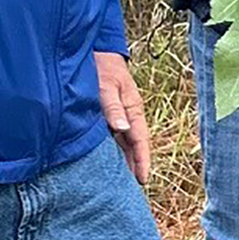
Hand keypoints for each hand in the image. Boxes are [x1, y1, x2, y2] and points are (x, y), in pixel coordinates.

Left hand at [95, 51, 150, 185]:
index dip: (142, 161)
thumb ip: (112, 107)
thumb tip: (123, 129)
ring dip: (124, 159)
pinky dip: (114, 149)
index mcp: (133, 109)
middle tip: (132, 189)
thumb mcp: (105, 86)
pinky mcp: (108, 114)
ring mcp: (119, 115)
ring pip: (124, 143)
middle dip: (135, 165)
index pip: (140, 140)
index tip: (142, 179)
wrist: (96, 51)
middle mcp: (128, 115)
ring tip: (122, 180)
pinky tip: (109, 160)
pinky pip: (114, 136)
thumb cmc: (101, 67)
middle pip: (134, 146)